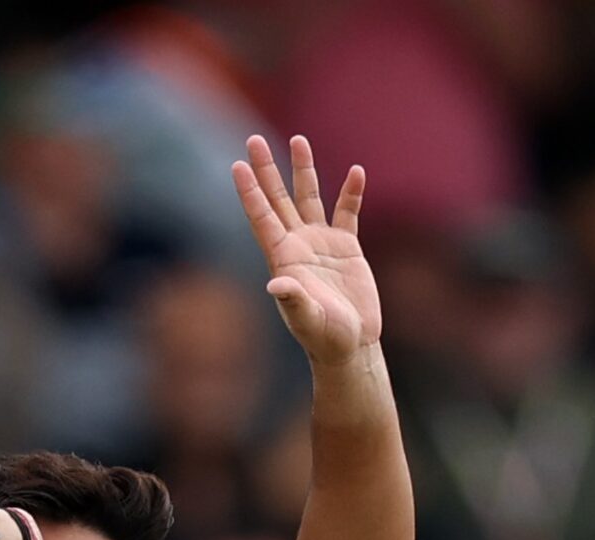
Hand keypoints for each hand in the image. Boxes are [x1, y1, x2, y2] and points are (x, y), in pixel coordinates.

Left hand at [232, 135, 381, 367]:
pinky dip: (351, 193)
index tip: (238, 165)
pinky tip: (356, 171)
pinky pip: (348, 213)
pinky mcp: (346, 248)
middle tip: (253, 139)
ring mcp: (322, 244)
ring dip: (304, 170)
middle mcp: (298, 245)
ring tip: (298, 140)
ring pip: (310, 198)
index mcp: (284, 259)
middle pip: (279, 199)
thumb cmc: (324, 337)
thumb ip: (294, 300)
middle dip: (267, 169)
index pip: (262, 217)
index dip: (250, 192)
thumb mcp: (307, 319)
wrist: (350, 346)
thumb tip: (276, 284)